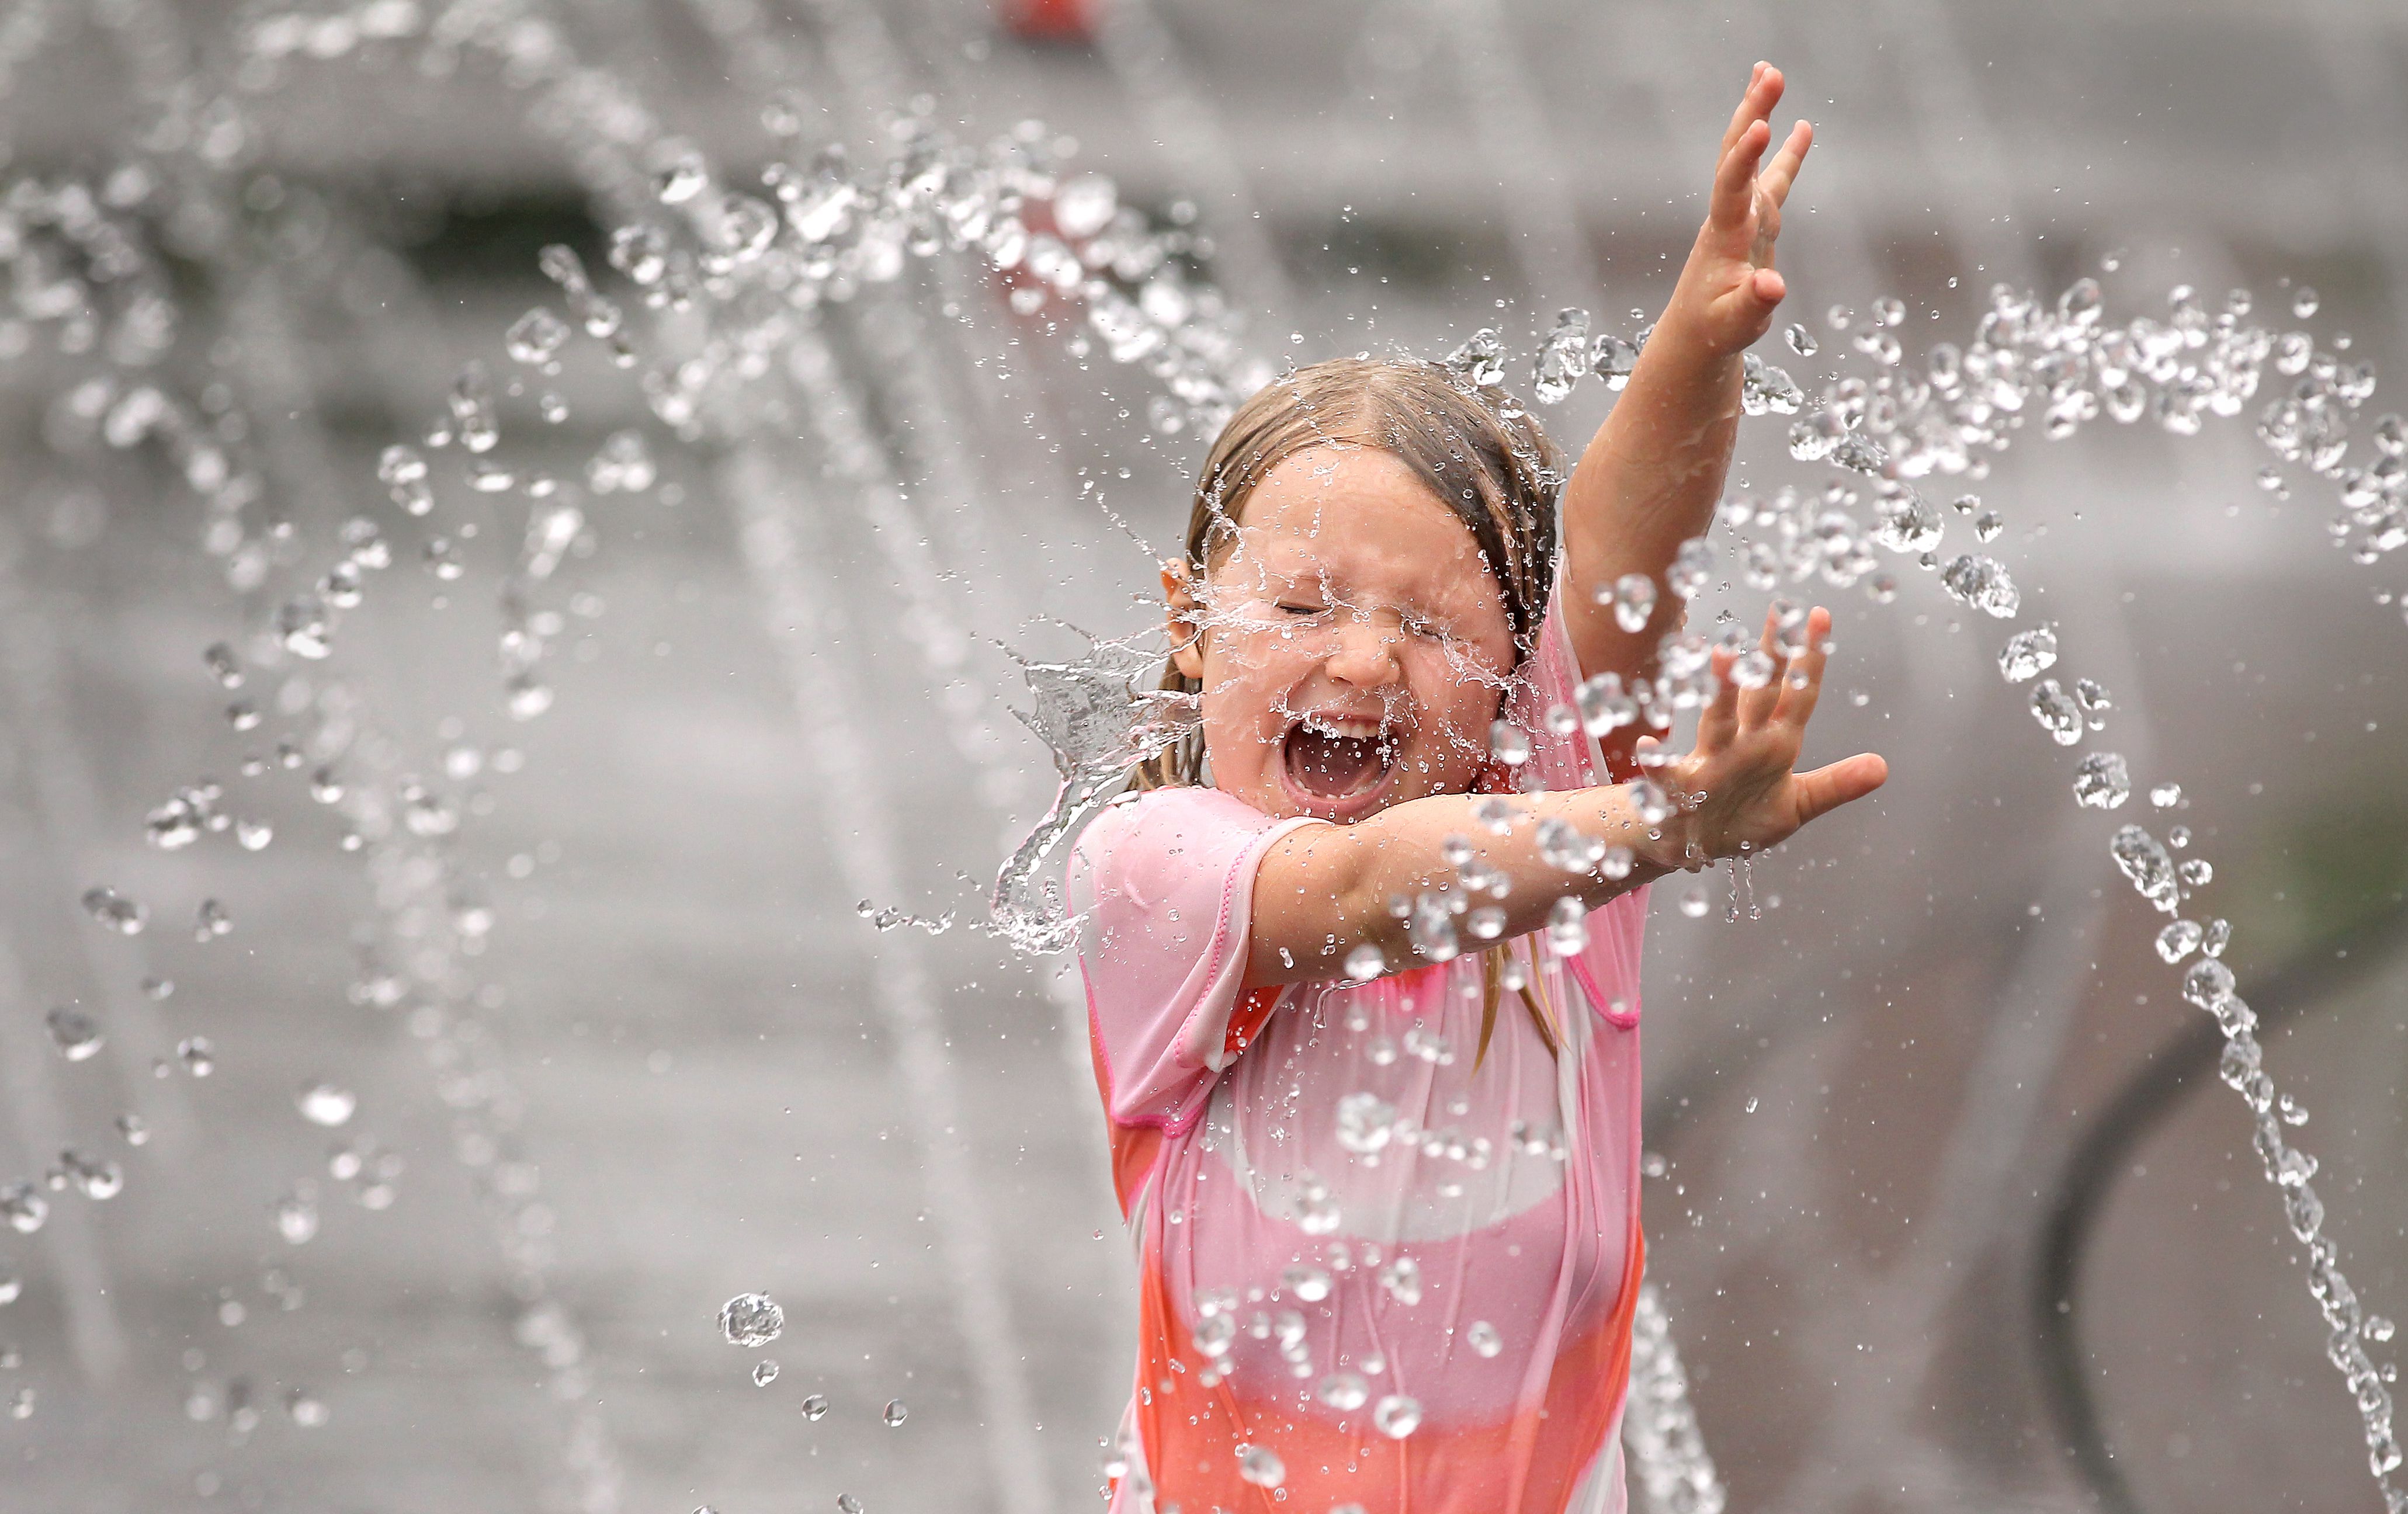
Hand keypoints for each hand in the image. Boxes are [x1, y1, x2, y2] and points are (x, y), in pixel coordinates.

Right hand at [1644, 605, 1885, 864]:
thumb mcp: (1797, 805)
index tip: (1819, 616)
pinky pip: (1663, 774)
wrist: (1690, 844)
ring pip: (1716, 722)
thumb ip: (1836, 785)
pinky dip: (1655, 762)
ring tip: (1722, 657)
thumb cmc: (1741, 818)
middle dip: (1771, 656)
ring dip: (1720, 691)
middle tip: (1780, 613)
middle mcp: (1743, 744)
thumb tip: (1882, 767)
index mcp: (1774, 744)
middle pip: (1759, 694)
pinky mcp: (1678, 789)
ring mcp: (1710, 762)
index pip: (1798, 695)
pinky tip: (1648, 747)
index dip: (1810, 658)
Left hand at [1662, 62, 1812, 358]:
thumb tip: (1773, 288)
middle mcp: (1733, 216)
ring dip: (1758, 115)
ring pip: (1750, 157)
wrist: (1697, 333)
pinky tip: (1801, 125)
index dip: (1745, 158)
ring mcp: (1744, 215)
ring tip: (1768, 73)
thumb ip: (1754, 305)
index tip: (1761, 125)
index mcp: (1726, 236)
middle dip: (1753, 113)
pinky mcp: (1756, 221)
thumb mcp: (1736, 324)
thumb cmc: (1716, 330)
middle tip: (1769, 73)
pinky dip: (1785, 152)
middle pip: (1739, 156)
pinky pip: (1772, 177)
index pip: (1733, 189)